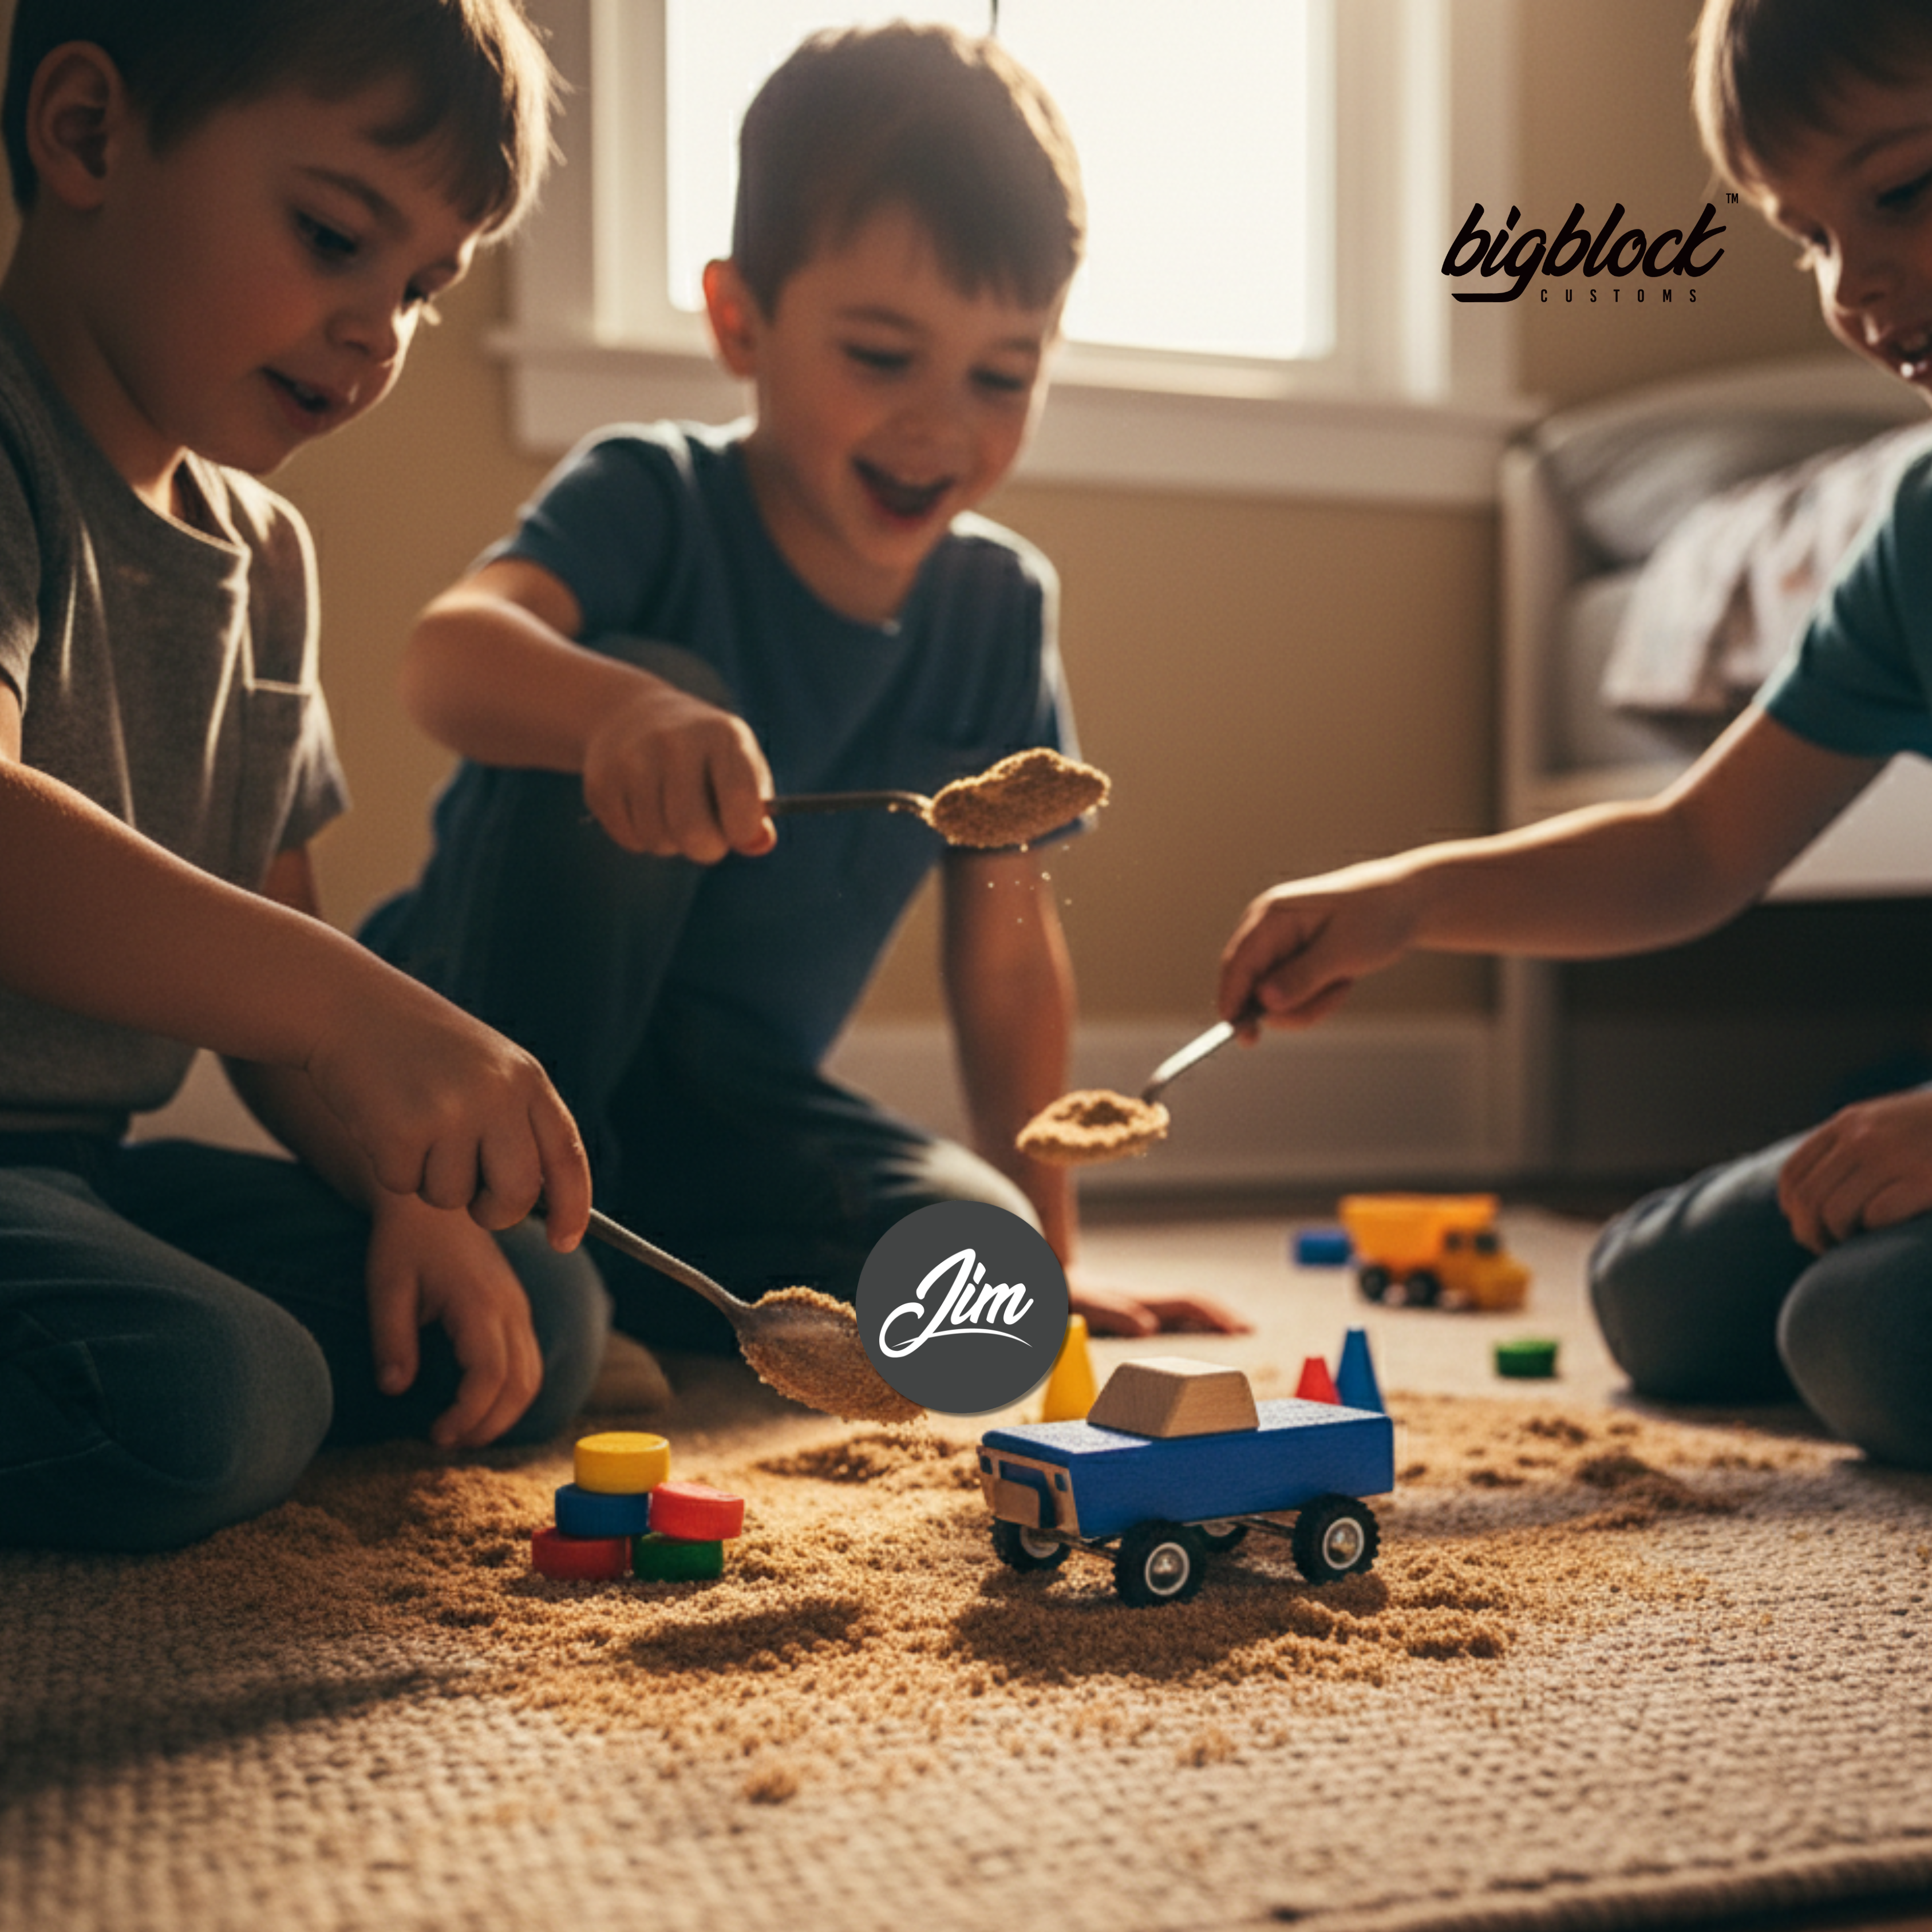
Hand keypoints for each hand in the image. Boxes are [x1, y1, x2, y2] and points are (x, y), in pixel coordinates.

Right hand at [305, 964, 590, 1246]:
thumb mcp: (486, 1069)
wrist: (345, 1005)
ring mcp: (451, 1111)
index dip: (572, 1206)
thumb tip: (537, 1202)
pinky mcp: (401, 1130)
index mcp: (526, 1079)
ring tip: (413, 1126)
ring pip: (453, 1198)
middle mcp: (497, 1094)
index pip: (566, 1156)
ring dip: (429, 1180)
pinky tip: (381, 1122)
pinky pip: (403, 1188)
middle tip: (470, 1196)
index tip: (566, 1241)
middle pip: (517, 1195)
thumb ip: (516, 1123)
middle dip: (494, 1212)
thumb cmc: (417, 1048)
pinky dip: (389, 1169)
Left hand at [366, 1194, 543, 1447]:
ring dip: (504, 1414)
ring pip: (532, 1376)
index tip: (436, 1435)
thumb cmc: (407, 1241)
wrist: (434, 1203)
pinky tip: (478, 1406)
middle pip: (522, 1384)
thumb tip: (394, 1390)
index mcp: (480, 1303)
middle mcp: (511, 1308)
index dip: (468, 1414)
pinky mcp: (517, 1310)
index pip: (490, 1375)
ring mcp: (519, 1309)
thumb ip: (392, 1340)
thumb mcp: (387, 1287)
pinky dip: (511, 1394)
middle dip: (489, 1425)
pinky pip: (529, 1362)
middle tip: (448, 1443)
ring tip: (463, 1432)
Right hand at [581, 676, 775, 862]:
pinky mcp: (601, 780)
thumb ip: (755, 809)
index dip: (743, 831)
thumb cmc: (703, 754)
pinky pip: (630, 839)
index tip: (740, 832)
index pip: (740, 798)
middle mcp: (675, 741)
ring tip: (673, 811)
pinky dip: (641, 836)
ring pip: (659, 840)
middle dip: (706, 848)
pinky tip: (645, 806)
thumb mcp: (739, 766)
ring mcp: (632, 759)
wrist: (632, 714)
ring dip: (671, 841)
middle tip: (707, 836)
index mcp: (722, 735)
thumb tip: (760, 843)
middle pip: (694, 832)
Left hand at [1071, 1281, 1252, 1337]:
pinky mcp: (1143, 1315)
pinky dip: (1197, 1325)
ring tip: (1239, 1336)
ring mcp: (1150, 1307)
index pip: (1190, 1304)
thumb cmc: (1075, 1299)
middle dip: (1225, 1316)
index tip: (1238, 1330)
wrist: (1059, 1284)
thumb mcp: (1092, 1306)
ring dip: (1215, 1319)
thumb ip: (1117, 1315)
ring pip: (1191, 1310)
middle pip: (1198, 1304)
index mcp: (1147, 1301)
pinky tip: (1202, 1339)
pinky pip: (1178, 1318)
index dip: (1215, 1316)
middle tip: (1252, 1333)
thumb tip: (1147, 1330)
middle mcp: (1153, 1302)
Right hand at [1216, 870, 1413, 1028]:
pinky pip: (1290, 995)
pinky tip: (1340, 981)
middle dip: (1292, 1005)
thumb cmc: (1375, 918)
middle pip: (1253, 987)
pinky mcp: (1289, 959)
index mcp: (1271, 916)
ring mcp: (1277, 945)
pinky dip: (1316, 999)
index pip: (1238, 964)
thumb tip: (1264, 1001)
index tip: (1242, 1037)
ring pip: (1273, 998)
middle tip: (1332, 1000)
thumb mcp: (1343, 951)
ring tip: (1343, 984)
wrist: (1401, 903)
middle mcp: (1266, 929)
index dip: (1233, 1002)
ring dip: (1310, 1003)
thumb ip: (1302, 977)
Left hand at [1778, 1087, 1931, 1252]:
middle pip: (1808, 1199)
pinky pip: (1877, 1216)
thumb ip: (1848, 1151)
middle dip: (1811, 1233)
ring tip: (1856, 1244)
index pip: (1794, 1174)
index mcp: (1849, 1123)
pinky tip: (1890, 1231)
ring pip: (1836, 1212)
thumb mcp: (1886, 1126)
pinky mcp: (1925, 1179)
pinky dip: (1877, 1231)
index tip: (1806, 1229)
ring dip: (1842, 1237)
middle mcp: (1864, 1136)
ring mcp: (1894, 1155)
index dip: (1793, 1210)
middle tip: (1828, 1249)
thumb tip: (1799, 1203)